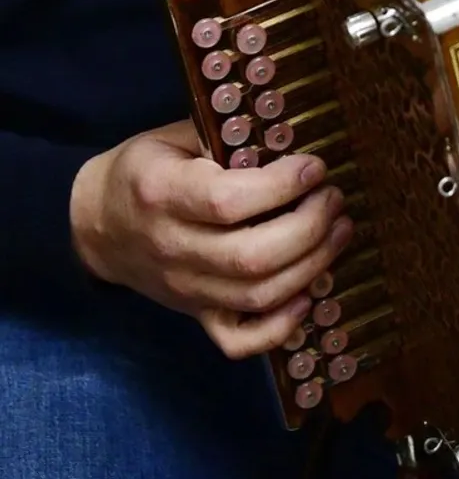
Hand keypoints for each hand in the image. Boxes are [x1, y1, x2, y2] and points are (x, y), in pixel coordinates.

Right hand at [70, 120, 352, 357]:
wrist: (100, 226)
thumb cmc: (147, 173)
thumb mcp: (174, 139)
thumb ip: (226, 137)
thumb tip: (292, 137)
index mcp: (161, 194)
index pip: (227, 201)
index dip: (282, 186)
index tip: (314, 168)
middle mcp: (172, 248)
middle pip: (252, 256)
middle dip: (310, 227)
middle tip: (334, 199)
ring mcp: (185, 290)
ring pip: (258, 295)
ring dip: (313, 265)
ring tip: (339, 230)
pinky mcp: (197, 316)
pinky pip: (240, 341)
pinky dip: (281, 326)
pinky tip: (310, 294)